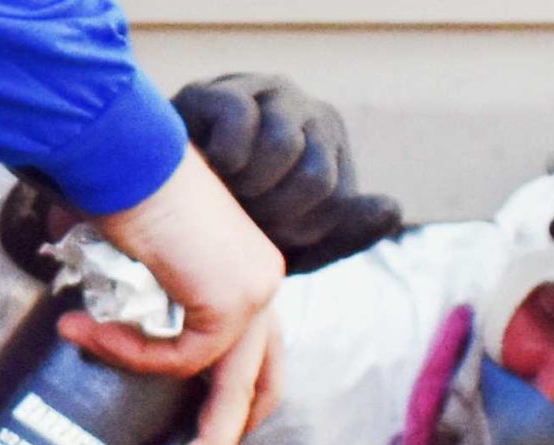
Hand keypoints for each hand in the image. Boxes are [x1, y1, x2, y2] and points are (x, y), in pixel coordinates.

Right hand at [66, 147, 284, 444]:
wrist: (121, 151)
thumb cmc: (119, 186)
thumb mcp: (138, 255)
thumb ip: (138, 300)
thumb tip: (82, 330)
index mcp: (248, 268)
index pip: (257, 351)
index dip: (233, 396)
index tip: (192, 424)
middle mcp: (262, 279)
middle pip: (264, 379)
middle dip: (231, 434)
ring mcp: (255, 289)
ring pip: (232, 386)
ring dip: (199, 434)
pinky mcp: (233, 300)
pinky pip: (181, 358)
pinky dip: (133, 357)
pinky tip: (89, 333)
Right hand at [171, 74, 403, 273]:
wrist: (160, 211)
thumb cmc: (231, 227)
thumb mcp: (293, 245)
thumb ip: (345, 233)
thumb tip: (393, 208)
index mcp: (328, 147)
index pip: (335, 201)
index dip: (294, 230)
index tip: (264, 232)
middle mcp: (306, 112)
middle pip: (315, 177)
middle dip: (273, 212)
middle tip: (240, 214)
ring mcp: (265, 94)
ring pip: (283, 147)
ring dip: (248, 187)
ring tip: (224, 193)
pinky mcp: (220, 90)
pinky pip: (240, 122)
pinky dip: (222, 158)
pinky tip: (205, 167)